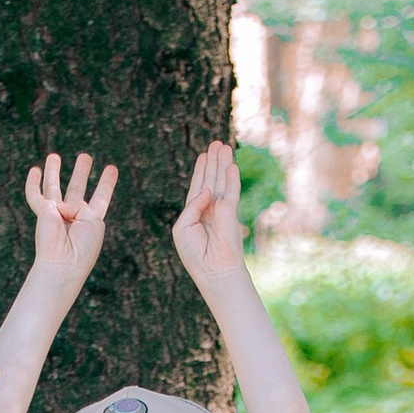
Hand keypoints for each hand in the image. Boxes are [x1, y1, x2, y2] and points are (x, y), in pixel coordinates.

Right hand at [25, 152, 116, 280]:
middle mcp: (73, 218)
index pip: (100, 198)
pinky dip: (33, 184)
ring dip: (54, 173)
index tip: (111, 168)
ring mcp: (56, 216)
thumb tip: (61, 206)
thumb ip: (82, 207)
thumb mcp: (93, 222)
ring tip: (54, 156)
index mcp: (90, 221)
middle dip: (81, 174)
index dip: (106, 183)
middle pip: (77, 190)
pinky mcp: (43, 214)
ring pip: (54, 189)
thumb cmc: (82, 249)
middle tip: (85, 157)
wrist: (63, 265)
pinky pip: (36, 196)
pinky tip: (34, 171)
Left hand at [170, 138, 246, 284]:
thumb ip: (191, 206)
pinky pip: (231, 190)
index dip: (201, 170)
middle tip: (216, 143)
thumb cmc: (194, 253)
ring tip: (223, 146)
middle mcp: (209, 208)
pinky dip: (231, 177)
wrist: (212, 270)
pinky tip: (231, 165)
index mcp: (196, 213)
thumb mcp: (182, 228)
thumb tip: (207, 190)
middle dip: (214, 161)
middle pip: (211, 179)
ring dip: (223, 163)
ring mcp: (221, 209)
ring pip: (222, 180)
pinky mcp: (231, 211)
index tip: (203, 155)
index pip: (198, 187)